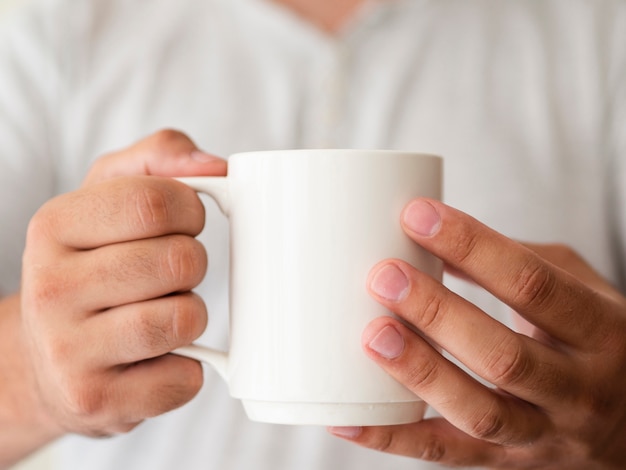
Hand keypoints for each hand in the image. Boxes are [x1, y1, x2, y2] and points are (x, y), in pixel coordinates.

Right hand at [20, 130, 225, 437]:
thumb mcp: (109, 196)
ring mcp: (67, 351)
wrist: (49, 360)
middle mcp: (50, 288)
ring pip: (184, 318)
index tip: (185, 223)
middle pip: (179, 260)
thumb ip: (161, 159)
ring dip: (191, 315)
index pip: (156, 202)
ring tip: (163, 314)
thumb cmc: (94, 266)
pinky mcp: (96, 401)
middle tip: (168, 275)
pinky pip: (185, 377)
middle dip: (192, 265)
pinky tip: (158, 359)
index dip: (191, 211)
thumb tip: (216, 167)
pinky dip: (188, 366)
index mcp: (54, 225)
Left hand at [329, 199, 625, 468]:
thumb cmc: (596, 340)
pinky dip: (393, 439)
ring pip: (479, 411)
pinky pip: (446, 455)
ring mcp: (543, 433)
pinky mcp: (507, 463)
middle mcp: (578, 388)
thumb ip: (518, 262)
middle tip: (383, 276)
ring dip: (419, 373)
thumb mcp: (579, 291)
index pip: (533, 284)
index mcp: (600, 331)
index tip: (416, 214)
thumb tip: (435, 237)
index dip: (474, 247)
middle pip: (504, 355)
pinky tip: (347, 420)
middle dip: (438, 313)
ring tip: (372, 335)